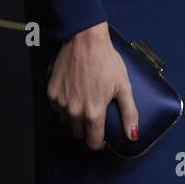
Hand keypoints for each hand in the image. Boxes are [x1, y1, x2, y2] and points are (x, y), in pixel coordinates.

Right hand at [46, 22, 139, 150]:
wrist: (85, 40)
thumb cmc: (106, 60)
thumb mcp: (123, 86)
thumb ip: (129, 113)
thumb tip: (133, 135)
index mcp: (93, 112)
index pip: (93, 142)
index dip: (99, 143)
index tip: (102, 138)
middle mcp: (74, 111)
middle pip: (79, 133)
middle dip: (87, 129)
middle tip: (95, 115)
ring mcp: (61, 103)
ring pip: (67, 122)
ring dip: (75, 118)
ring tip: (85, 102)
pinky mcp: (51, 93)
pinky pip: (57, 109)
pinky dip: (64, 106)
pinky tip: (73, 95)